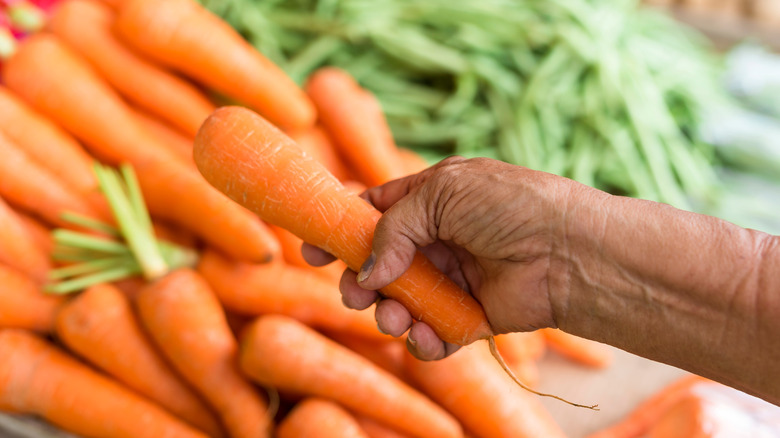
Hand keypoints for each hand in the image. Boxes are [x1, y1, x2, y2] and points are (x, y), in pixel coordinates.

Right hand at [303, 156, 595, 359]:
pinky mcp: (472, 316)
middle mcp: (440, 240)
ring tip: (392, 319)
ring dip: (388, 315)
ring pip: (403, 303)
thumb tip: (369, 270)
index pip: (375, 214)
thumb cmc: (509, 206)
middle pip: (382, 265)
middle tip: (355, 294)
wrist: (569, 249)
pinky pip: (435, 334)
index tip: (311, 250)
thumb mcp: (442, 193)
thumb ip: (395, 227)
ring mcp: (455, 279)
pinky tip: (426, 337)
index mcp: (431, 201)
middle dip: (361, 282)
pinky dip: (424, 340)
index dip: (342, 231)